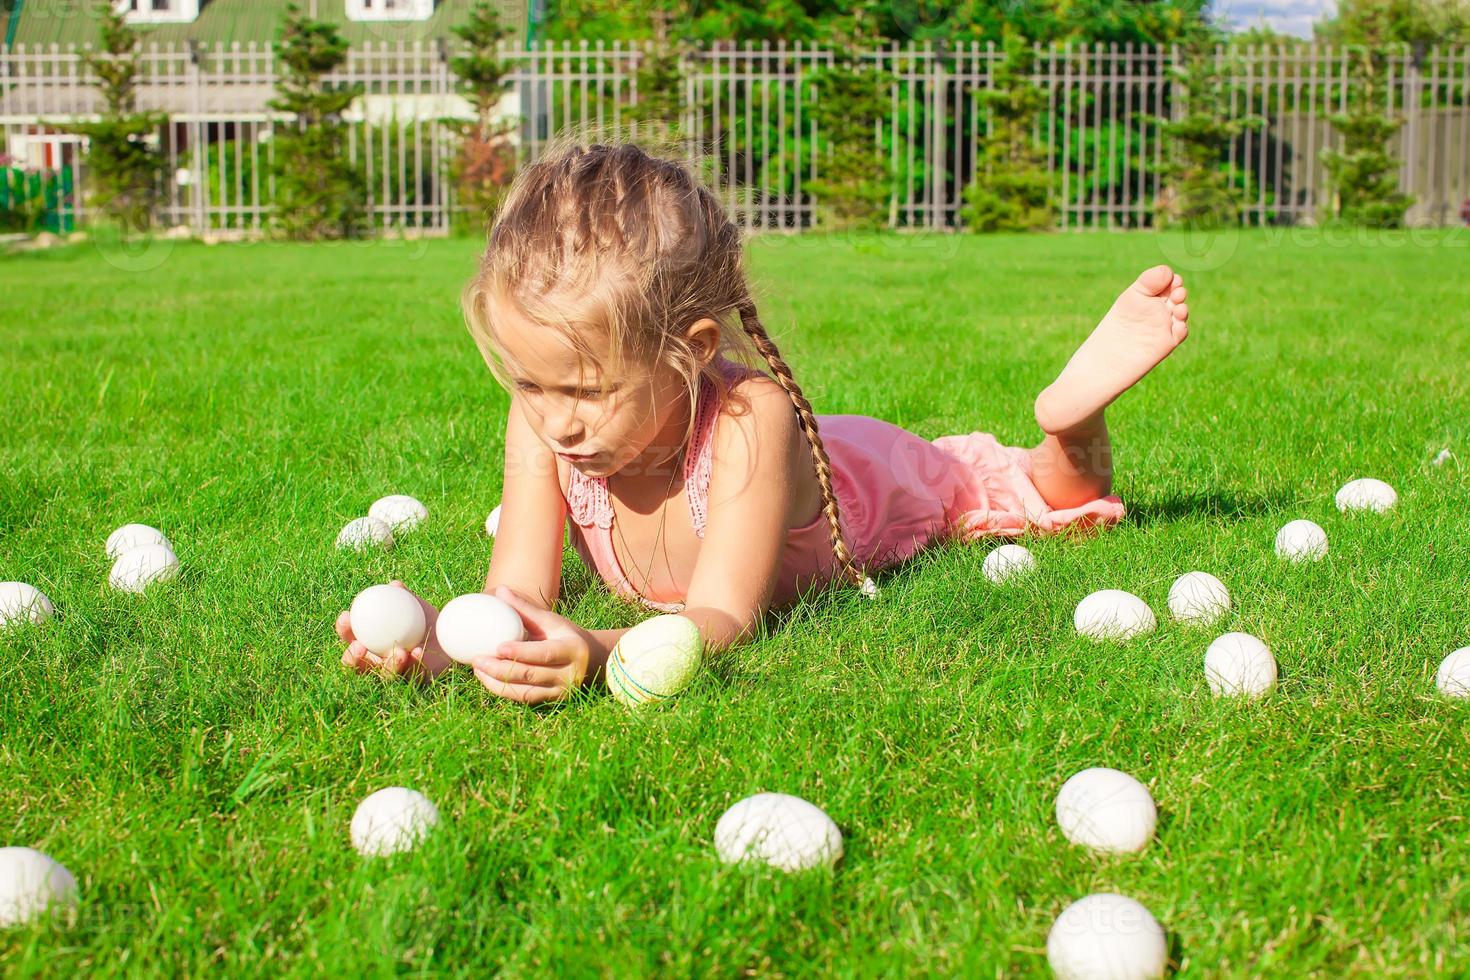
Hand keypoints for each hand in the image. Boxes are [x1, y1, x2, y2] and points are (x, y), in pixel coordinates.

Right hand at [336, 580, 452, 681]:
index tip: (346, 616)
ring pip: (385, 675)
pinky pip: (413, 673)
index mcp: (371, 641)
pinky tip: (417, 651)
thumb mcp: (415, 606)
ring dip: (389, 664)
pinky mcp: (415, 679)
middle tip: (359, 646)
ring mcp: (396, 673)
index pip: (350, 637)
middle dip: (352, 657)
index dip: (343, 629)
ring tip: (398, 651)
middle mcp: (378, 661)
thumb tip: (394, 585)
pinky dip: (415, 661)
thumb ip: (403, 596)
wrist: (450, 635)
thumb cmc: (426, 619)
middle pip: (357, 665)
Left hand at [472, 585, 592, 704]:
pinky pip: (523, 697)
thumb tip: (500, 591)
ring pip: (524, 692)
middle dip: (500, 669)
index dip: (521, 653)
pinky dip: (503, 690)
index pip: (543, 654)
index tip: (498, 647)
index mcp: (571, 650)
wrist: (592, 661)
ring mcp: (559, 691)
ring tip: (477, 670)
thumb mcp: (552, 621)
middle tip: (477, 660)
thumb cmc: (566, 635)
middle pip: (530, 675)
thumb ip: (526, 609)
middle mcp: (567, 674)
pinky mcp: (551, 700)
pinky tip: (487, 679)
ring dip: (497, 682)